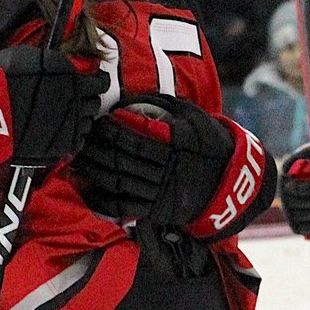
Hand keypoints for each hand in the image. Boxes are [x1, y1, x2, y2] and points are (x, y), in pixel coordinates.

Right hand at [0, 46, 108, 183]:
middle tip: (77, 98)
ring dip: (80, 117)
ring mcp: (69, 126)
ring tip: (66, 115)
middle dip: (87, 99)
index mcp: (71, 78)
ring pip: (87, 122)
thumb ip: (53, 65)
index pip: (99, 82)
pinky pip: (77, 141)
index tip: (94, 82)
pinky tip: (61, 130)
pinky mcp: (59, 146)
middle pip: (94, 103)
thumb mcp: (29, 58)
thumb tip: (66, 68)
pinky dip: (73, 134)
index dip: (97, 81)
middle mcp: (75, 102)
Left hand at [74, 95, 234, 224]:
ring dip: (95, 171)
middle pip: (123, 160)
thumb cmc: (211, 145)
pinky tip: (88, 190)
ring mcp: (162, 193)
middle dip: (97, 149)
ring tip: (77, 160)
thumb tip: (139, 97)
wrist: (233, 185)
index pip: (137, 139)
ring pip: (120, 182)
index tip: (98, 121)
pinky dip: (104, 200)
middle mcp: (168, 171)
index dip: (113, 131)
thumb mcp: (198, 120)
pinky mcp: (157, 211)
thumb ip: (169, 108)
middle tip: (79, 138)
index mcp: (177, 147)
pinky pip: (125, 207)